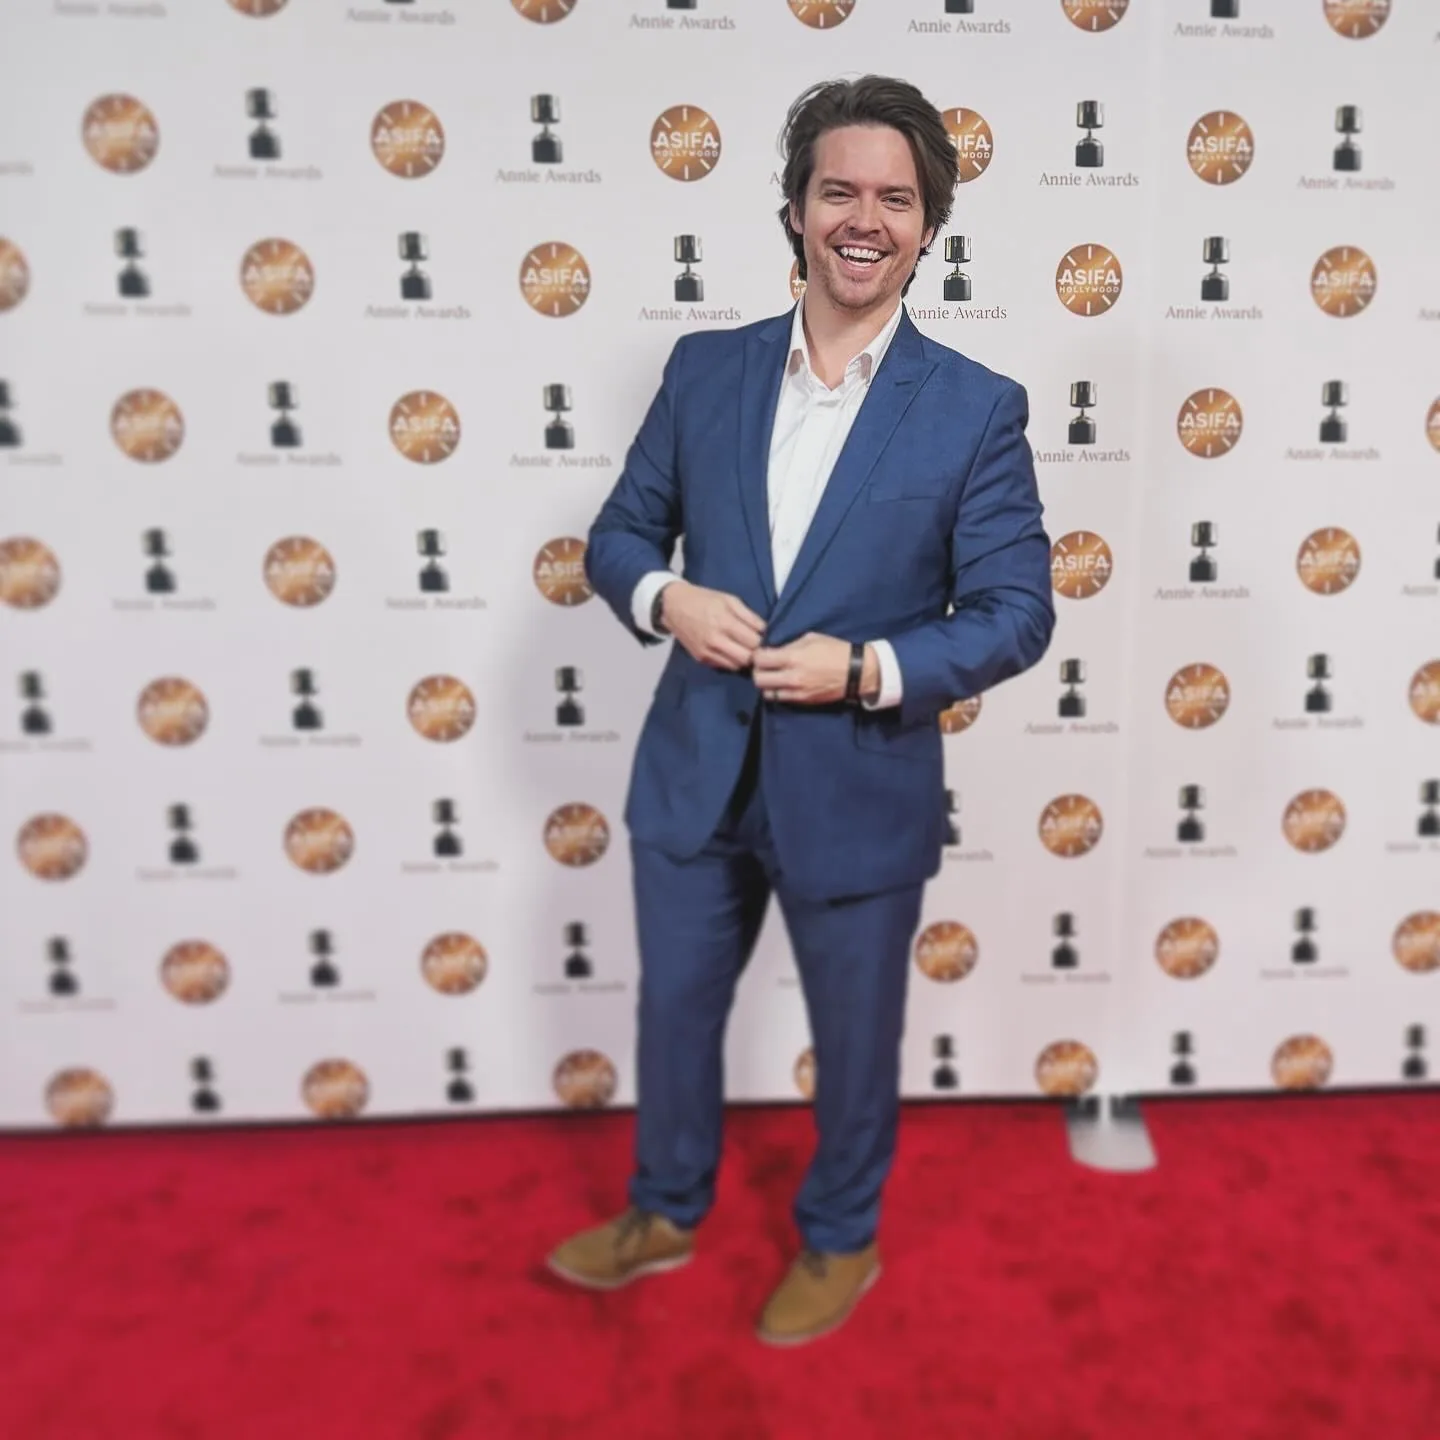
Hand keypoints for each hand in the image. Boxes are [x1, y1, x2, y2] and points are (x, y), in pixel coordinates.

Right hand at [661, 580, 765, 670]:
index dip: (762, 640)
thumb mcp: (729, 600)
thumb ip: (749, 616)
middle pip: (747, 658)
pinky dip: (732, 661)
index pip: (754, 642)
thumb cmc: (704, 599)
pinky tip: (732, 651)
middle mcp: (716, 640)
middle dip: (755, 653)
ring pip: (737, 665)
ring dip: (744, 659)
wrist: (673, 606)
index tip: (763, 636)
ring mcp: (707, 652)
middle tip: (756, 646)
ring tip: (745, 649)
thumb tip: (765, 631)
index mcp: (725, 622)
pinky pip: (724, 666)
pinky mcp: (701, 659)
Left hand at [751, 633, 879, 705]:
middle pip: (758, 679)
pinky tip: (783, 685)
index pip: (759, 659)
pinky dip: (777, 692)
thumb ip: (789, 645)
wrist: (855, 672)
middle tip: (763, 667)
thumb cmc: (834, 650)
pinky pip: (780, 699)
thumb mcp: (810, 639)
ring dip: (766, 685)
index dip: (757, 655)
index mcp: (792, 658)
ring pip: (766, 693)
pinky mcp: (802, 701)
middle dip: (757, 671)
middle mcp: (791, 677)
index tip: (761, 653)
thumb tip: (773, 650)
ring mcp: (796, 692)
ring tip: (773, 677)